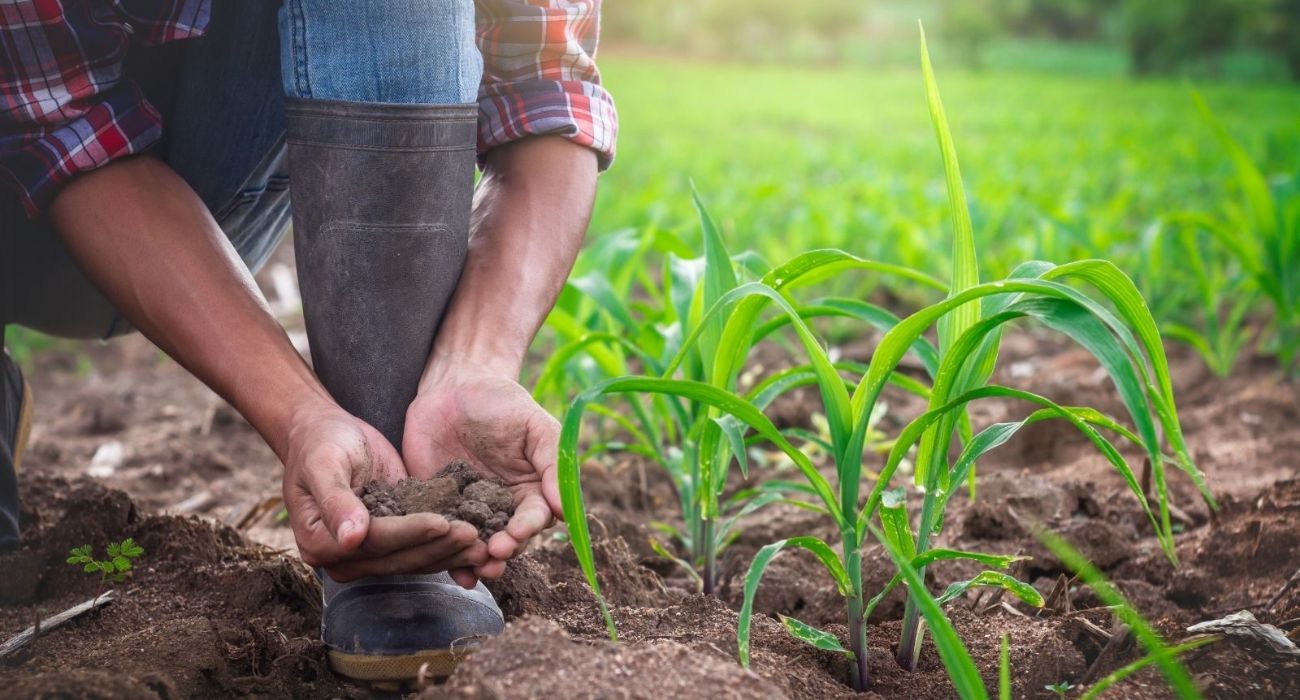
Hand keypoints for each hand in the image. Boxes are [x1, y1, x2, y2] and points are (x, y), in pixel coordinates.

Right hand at [282, 402, 486, 581]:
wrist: (326, 434)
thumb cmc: (320, 443)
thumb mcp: (323, 463)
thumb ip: (335, 500)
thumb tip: (351, 538)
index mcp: (319, 542)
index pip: (373, 543)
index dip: (408, 533)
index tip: (441, 522)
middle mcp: (344, 557)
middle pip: (398, 558)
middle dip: (437, 547)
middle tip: (473, 535)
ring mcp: (369, 554)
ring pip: (414, 560)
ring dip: (449, 552)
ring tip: (481, 542)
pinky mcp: (391, 542)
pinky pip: (421, 550)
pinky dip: (447, 547)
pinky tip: (475, 541)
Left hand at [403, 356, 562, 579]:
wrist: (453, 387)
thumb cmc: (501, 402)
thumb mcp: (535, 425)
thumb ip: (553, 462)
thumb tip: (562, 508)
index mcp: (530, 490)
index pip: (534, 517)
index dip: (527, 529)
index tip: (517, 533)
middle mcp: (502, 507)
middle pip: (508, 540)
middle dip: (503, 551)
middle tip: (493, 556)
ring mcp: (469, 510)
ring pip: (477, 546)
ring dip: (477, 562)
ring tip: (474, 570)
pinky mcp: (437, 508)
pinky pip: (442, 536)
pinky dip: (445, 556)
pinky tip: (450, 572)